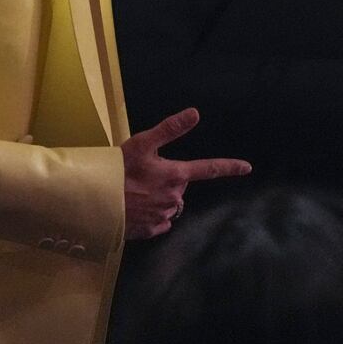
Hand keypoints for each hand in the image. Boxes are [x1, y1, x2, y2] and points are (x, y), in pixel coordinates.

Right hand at [120, 108, 250, 240]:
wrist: (94, 199)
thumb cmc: (118, 168)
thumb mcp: (143, 142)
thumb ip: (171, 128)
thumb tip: (195, 113)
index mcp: (176, 175)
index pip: (209, 169)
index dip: (229, 167)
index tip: (247, 167)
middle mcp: (174, 197)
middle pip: (181, 186)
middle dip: (170, 180)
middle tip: (146, 175)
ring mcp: (162, 216)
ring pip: (170, 204)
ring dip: (160, 197)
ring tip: (137, 191)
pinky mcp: (150, 230)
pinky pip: (159, 222)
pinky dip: (152, 215)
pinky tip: (136, 208)